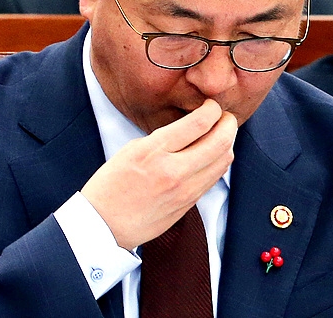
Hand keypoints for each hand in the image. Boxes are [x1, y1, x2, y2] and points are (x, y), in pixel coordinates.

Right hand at [81, 99, 236, 249]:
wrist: (104, 225)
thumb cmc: (112, 184)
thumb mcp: (133, 149)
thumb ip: (165, 137)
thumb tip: (194, 126)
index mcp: (154, 151)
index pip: (199, 122)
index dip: (213, 108)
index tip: (211, 105)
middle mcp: (174, 170)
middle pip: (221, 140)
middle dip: (228, 122)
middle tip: (224, 116)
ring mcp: (185, 190)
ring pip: (224, 160)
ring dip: (228, 142)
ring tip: (220, 134)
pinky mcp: (190, 203)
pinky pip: (215, 177)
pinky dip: (219, 161)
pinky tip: (211, 155)